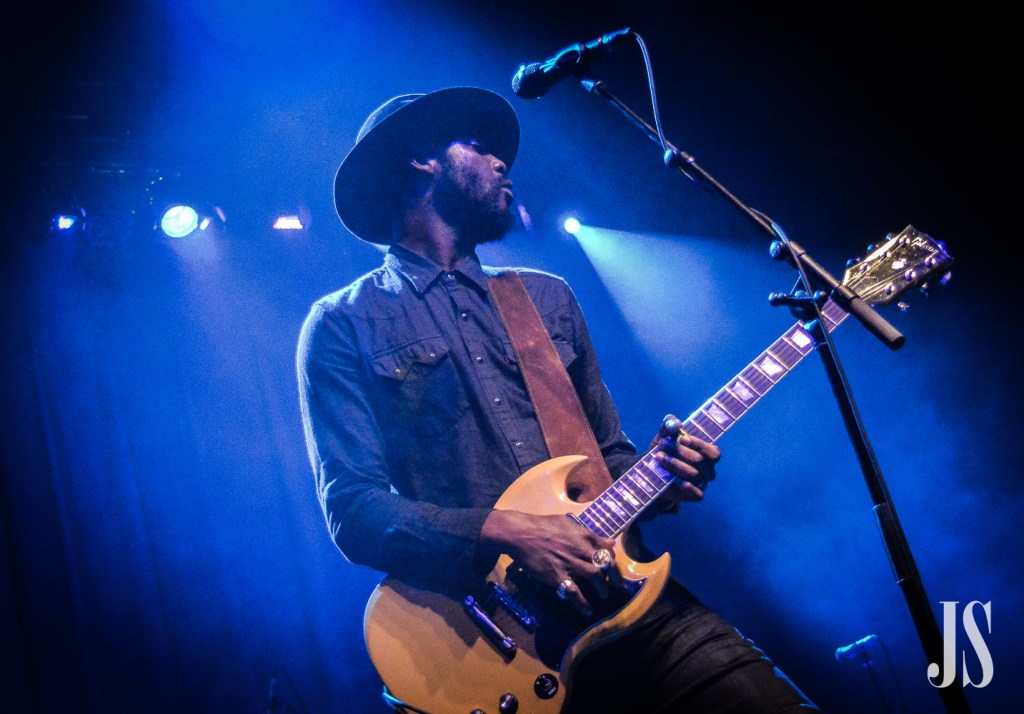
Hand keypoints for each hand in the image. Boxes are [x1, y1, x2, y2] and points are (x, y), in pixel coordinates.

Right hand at [480, 510, 618, 616]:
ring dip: (603, 588)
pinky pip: (574, 592)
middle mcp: (580, 548)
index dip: (613, 560)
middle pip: (606, 563)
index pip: (607, 549)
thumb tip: (609, 541)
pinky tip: (587, 611)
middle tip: (616, 585)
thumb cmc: (543, 525)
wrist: (520, 533)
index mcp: (583, 534)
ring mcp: (569, 562)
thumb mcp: (568, 523)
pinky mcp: (556, 576)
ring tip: (603, 595)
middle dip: (615, 576)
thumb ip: (588, 533)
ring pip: (595, 576)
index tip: (611, 567)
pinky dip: (583, 603)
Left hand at [648, 413, 720, 504]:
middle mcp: (707, 470)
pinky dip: (686, 486)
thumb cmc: (664, 451)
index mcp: (707, 454)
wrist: (649, 471)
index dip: (699, 444)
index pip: (713, 452)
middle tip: (661, 445)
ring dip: (675, 464)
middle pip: (700, 461)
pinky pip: (697, 494)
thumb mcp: (664, 436)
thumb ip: (668, 426)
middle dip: (680, 452)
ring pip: (695, 475)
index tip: (681, 438)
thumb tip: (674, 421)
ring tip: (658, 457)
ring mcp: (701, 483)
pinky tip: (673, 479)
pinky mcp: (692, 495)